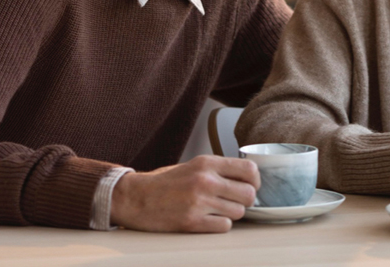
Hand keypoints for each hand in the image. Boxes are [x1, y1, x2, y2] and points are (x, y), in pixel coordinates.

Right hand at [110, 155, 259, 232]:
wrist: (134, 198)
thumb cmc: (164, 183)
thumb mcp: (192, 166)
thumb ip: (218, 170)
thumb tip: (247, 178)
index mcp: (207, 163)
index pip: (249, 169)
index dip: (255, 180)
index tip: (249, 185)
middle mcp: (205, 180)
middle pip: (249, 194)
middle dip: (245, 200)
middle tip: (234, 201)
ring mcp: (199, 202)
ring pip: (239, 212)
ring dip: (231, 214)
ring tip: (217, 210)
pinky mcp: (192, 222)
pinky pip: (224, 226)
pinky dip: (220, 225)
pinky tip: (209, 220)